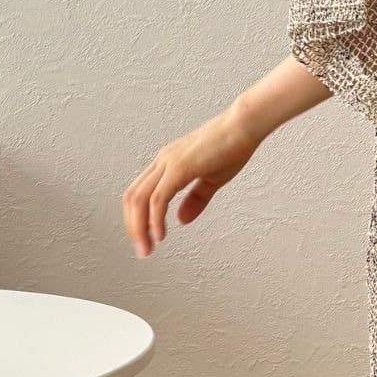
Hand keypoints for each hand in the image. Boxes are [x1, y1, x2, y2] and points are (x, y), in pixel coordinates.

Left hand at [122, 104, 262, 257]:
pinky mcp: (179, 168)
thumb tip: (180, 220)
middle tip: (142, 250)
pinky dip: (155, 219)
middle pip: (132, 197)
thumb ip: (195, 200)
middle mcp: (163, 161)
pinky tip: (160, 234)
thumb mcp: (212, 179)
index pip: (140, 193)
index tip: (145, 238)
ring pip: (139, 199)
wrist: (244, 126)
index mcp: (168, 163)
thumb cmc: (232, 147)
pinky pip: (158, 198)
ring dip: (139, 227)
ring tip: (147, 248)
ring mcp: (168, 163)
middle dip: (133, 227)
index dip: (138, 217)